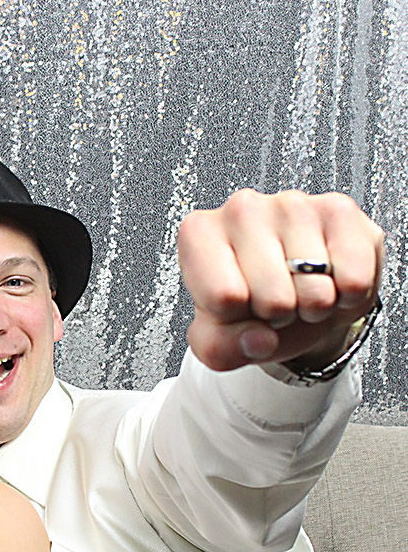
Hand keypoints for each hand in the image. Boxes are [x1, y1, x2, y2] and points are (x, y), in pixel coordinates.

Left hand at [178, 189, 383, 371]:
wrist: (295, 293)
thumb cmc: (249, 307)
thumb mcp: (218, 340)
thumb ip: (222, 348)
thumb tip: (260, 339)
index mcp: (198, 234)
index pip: (222, 298)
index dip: (237, 319)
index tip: (237, 306)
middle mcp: (240, 209)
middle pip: (272, 298)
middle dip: (278, 315)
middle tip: (274, 300)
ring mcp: (291, 203)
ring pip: (315, 290)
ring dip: (314, 306)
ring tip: (300, 288)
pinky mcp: (338, 209)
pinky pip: (354, 278)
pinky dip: (347, 294)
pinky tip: (330, 278)